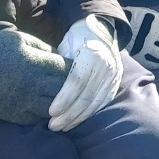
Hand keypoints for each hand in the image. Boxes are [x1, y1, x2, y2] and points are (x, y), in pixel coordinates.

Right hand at [0, 23, 68, 125]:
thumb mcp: (23, 39)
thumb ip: (44, 49)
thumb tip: (59, 57)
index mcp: (39, 64)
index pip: (69, 72)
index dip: (74, 71)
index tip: (74, 69)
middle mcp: (35, 85)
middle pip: (65, 93)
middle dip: (71, 90)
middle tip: (71, 86)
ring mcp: (25, 102)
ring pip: (54, 110)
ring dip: (59, 105)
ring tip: (58, 99)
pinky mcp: (15, 114)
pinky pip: (37, 119)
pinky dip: (43, 114)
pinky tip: (43, 108)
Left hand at [49, 16, 121, 131]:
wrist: (101, 31)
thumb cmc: (76, 41)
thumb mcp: (65, 47)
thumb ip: (59, 67)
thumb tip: (42, 88)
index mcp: (91, 53)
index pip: (76, 81)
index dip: (64, 98)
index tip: (51, 111)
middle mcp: (105, 65)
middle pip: (86, 96)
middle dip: (69, 114)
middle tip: (53, 126)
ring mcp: (113, 75)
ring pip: (95, 103)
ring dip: (78, 118)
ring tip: (62, 127)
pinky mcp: (115, 83)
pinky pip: (102, 103)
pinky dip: (89, 114)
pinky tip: (77, 121)